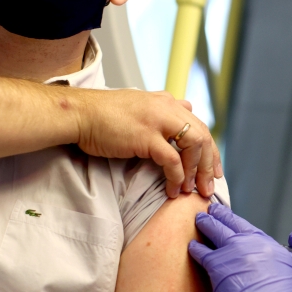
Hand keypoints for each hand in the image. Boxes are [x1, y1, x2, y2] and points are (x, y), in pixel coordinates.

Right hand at [73, 89, 221, 198]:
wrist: (79, 114)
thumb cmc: (104, 115)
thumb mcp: (140, 105)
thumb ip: (163, 108)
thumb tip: (186, 106)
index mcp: (167, 102)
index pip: (199, 126)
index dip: (210, 150)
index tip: (212, 170)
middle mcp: (167, 108)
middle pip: (202, 136)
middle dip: (208, 164)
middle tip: (208, 186)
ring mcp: (158, 120)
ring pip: (194, 146)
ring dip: (196, 171)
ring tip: (192, 190)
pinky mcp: (146, 136)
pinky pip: (172, 160)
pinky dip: (177, 177)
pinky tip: (173, 189)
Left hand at [188, 205, 291, 291]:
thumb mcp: (285, 282)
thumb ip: (274, 269)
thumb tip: (263, 271)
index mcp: (272, 249)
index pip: (249, 229)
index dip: (236, 222)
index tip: (228, 217)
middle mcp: (255, 245)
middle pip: (232, 224)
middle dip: (219, 215)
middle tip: (209, 209)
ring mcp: (236, 252)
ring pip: (215, 230)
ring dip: (205, 224)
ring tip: (198, 220)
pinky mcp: (219, 265)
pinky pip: (202, 251)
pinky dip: (195, 248)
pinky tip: (190, 246)